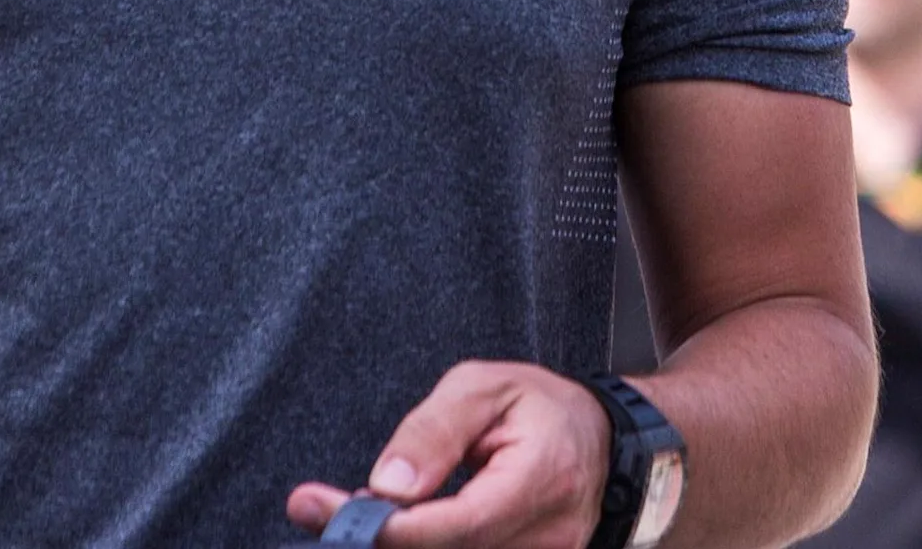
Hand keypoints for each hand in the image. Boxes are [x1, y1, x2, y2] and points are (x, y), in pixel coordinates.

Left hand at [288, 362, 611, 548]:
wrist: (606, 444)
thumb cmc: (543, 408)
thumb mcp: (485, 388)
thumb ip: (434, 431)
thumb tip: (385, 486)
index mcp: (540, 480)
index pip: (457, 526)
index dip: (387, 529)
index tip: (318, 508)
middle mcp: (546, 538)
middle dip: (374, 539)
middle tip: (315, 509)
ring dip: (396, 544)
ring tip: (359, 514)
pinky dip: (423, 546)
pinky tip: (397, 528)